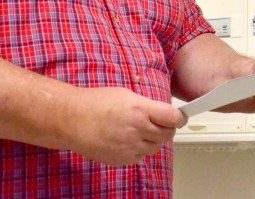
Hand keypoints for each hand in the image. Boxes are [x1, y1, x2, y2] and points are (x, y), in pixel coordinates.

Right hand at [68, 87, 185, 165]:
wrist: (73, 120)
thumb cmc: (96, 103)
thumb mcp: (126, 94)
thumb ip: (147, 106)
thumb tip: (163, 114)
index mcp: (139, 109)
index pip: (172, 118)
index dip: (179, 117)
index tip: (181, 117)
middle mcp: (137, 130)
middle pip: (167, 134)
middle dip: (168, 128)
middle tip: (163, 122)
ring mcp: (130, 147)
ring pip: (156, 147)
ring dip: (155, 139)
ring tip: (142, 129)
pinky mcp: (123, 159)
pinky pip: (141, 155)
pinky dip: (141, 148)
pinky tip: (130, 138)